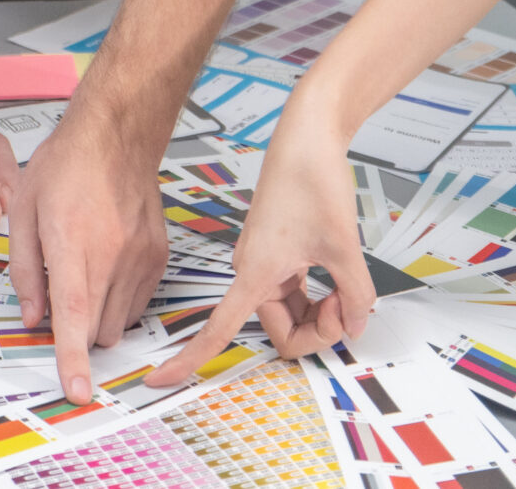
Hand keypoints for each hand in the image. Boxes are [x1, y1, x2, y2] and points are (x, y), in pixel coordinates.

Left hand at [8, 106, 169, 402]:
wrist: (118, 136)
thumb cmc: (67, 166)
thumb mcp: (24, 211)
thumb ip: (26, 271)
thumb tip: (33, 318)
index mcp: (73, 241)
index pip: (74, 312)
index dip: (72, 356)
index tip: (77, 389)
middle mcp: (113, 254)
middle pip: (96, 329)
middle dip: (75, 331)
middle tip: (59, 294)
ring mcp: (141, 258)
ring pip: (118, 323)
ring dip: (97, 317)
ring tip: (84, 272)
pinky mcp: (158, 258)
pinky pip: (137, 305)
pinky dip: (118, 302)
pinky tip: (105, 267)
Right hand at [147, 124, 371, 384]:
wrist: (309, 136)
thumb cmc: (312, 179)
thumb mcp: (343, 246)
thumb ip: (355, 295)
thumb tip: (356, 324)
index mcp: (255, 273)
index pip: (215, 329)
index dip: (188, 359)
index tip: (159, 381)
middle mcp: (254, 271)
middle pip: (281, 331)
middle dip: (318, 328)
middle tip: (348, 301)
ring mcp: (267, 263)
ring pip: (293, 313)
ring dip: (323, 310)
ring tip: (348, 284)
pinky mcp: (281, 252)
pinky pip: (297, 292)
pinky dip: (321, 294)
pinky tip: (341, 280)